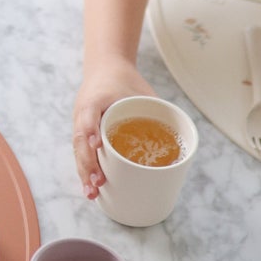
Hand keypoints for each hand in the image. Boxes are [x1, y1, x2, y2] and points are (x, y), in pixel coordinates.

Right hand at [73, 59, 153, 199]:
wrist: (105, 68)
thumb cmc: (124, 80)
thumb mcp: (141, 90)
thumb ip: (156, 110)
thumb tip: (181, 137)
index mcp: (95, 98)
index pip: (88, 114)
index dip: (90, 129)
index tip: (96, 144)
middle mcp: (83, 113)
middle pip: (80, 140)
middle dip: (88, 163)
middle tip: (98, 182)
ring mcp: (80, 124)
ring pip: (78, 151)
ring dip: (84, 173)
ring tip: (92, 193)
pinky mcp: (82, 133)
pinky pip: (81, 153)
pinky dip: (85, 171)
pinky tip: (91, 188)